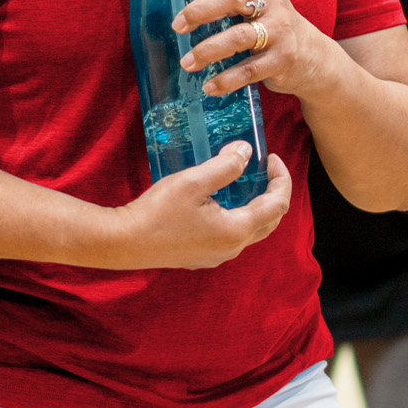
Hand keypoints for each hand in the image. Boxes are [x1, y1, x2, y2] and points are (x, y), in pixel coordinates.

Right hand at [101, 141, 291, 268]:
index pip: (277, 205)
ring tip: (246, 180)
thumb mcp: (194, 181)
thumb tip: (246, 152)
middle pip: (269, 221)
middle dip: (273, 193)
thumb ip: (225, 166)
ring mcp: (217, 255)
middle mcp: (232, 248)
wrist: (125, 241)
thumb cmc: (158, 212)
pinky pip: (232, 235)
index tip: (272, 157)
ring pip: (251, 230)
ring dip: (256, 205)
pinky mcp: (202, 255)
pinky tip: (222, 199)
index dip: (281, 179)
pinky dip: (238, 215)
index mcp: (236, 230)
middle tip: (265, 168)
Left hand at [173, 0, 334, 100]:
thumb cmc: (272, 25)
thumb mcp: (257, 4)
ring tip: (186, 63)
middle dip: (201, 11)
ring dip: (208, 50)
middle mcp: (271, 2)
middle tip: (177, 25)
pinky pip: (249, 70)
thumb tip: (179, 6)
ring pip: (239, 37)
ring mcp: (279, 31)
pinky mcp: (282, 59)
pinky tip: (209, 87)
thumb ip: (228, 0)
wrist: (313, 56)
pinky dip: (226, 80)